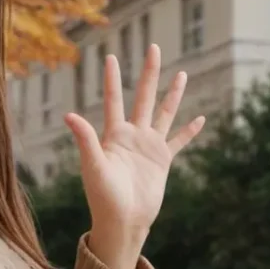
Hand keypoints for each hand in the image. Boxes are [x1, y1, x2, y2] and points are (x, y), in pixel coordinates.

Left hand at [64, 43, 204, 268]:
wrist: (122, 221)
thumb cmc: (103, 197)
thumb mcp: (93, 166)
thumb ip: (85, 139)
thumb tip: (69, 115)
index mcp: (114, 135)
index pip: (114, 99)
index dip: (112, 79)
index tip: (111, 57)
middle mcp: (132, 136)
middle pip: (143, 97)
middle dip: (149, 73)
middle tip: (154, 47)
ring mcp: (149, 147)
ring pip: (163, 114)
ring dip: (172, 95)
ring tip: (182, 74)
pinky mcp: (162, 161)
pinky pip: (178, 142)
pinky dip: (189, 131)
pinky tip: (200, 119)